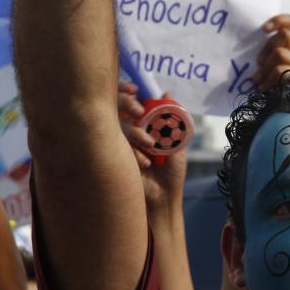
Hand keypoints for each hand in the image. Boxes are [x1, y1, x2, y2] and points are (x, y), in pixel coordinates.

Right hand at [118, 83, 187, 211]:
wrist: (164, 199)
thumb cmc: (171, 173)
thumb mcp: (177, 144)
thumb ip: (173, 120)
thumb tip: (168, 93)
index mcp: (140, 126)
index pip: (128, 102)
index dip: (127, 92)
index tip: (136, 91)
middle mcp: (125, 134)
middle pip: (114, 108)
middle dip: (124, 103)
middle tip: (138, 110)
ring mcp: (117, 147)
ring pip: (116, 127)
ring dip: (134, 132)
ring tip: (151, 145)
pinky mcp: (112, 160)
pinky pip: (115, 147)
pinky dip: (134, 152)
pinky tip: (145, 163)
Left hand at [252, 13, 289, 90]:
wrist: (280, 115)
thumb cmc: (265, 92)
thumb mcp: (259, 71)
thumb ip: (259, 60)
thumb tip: (249, 55)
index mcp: (285, 49)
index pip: (288, 24)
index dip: (278, 21)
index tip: (263, 30)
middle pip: (284, 34)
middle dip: (268, 47)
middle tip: (258, 62)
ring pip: (280, 53)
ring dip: (266, 68)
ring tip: (258, 81)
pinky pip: (280, 70)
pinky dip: (268, 80)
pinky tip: (263, 90)